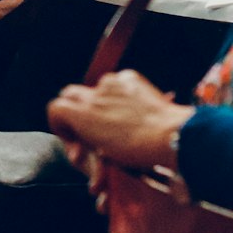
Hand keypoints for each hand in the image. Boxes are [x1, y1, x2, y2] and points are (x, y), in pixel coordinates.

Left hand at [48, 70, 192, 175]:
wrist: (173, 136)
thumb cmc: (176, 136)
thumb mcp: (160, 120)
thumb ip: (145, 121)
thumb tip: (143, 137)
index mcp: (129, 82)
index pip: (105, 92)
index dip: (102, 114)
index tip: (110, 138)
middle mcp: (109, 83)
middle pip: (84, 94)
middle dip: (84, 115)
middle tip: (92, 143)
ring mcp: (95, 97)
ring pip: (70, 101)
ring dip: (73, 125)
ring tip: (81, 151)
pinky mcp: (82, 112)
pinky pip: (57, 110)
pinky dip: (59, 126)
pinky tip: (73, 149)